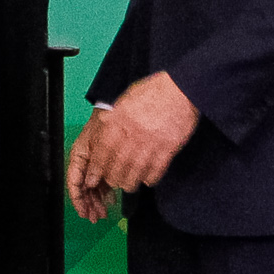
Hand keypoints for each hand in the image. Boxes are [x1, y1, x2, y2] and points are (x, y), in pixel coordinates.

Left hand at [66, 72, 199, 220]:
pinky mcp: (167, 149)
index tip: (93, 179)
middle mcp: (130, 135)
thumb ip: (113, 120)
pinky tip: (148, 179)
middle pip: (116, 168)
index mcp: (116, 121)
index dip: (96, 171)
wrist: (180, 88)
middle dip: (113, 179)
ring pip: (135, 174)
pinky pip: (156, 171)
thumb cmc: (153, 91)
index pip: (100, 154)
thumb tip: (103, 135)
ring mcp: (149, 143)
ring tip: (130, 185)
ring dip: (131, 183)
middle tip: (114, 182)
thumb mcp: (124, 101)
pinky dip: (151, 178)